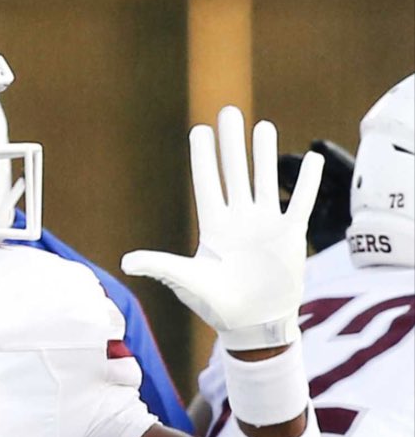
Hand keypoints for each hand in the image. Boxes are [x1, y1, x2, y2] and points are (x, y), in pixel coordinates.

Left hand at [121, 106, 323, 350]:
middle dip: (231, 144)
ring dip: (264, 155)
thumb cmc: (216, 305)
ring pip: (265, 180)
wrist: (252, 324)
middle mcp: (238, 220)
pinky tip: (310, 158)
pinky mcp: (290, 236)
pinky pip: (300, 202)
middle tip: (229, 112)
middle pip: (234, 173)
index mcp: (213, 227)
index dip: (203, 157)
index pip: (207, 184)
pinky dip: (306, 182)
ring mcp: (265, 225)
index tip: (200, 130)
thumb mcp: (186, 281)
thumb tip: (125, 261)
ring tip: (262, 126)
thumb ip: (160, 265)